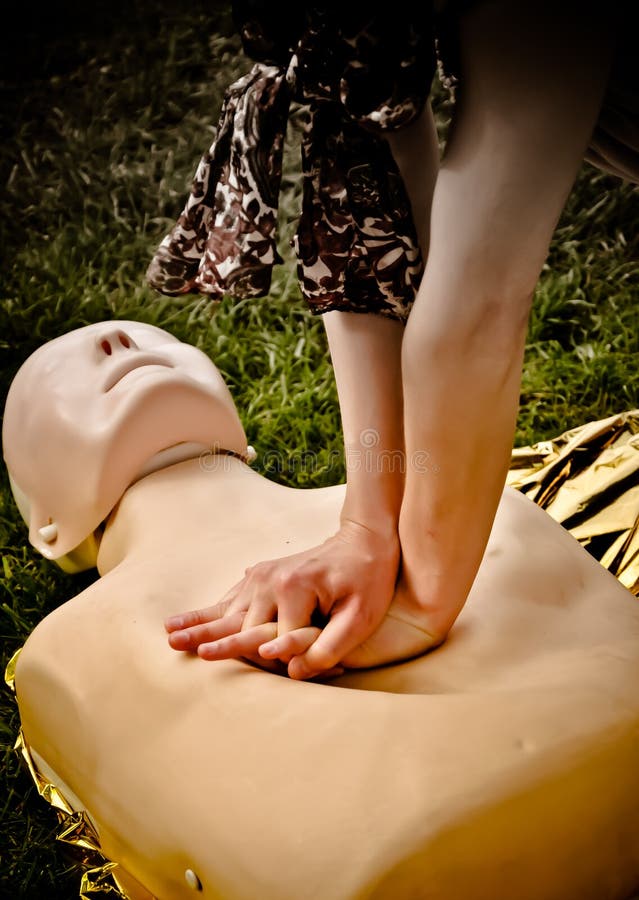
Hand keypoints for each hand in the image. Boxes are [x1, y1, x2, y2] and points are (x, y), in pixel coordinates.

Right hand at [166, 564, 443, 673]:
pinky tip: (176, 622)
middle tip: (173, 652)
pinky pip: (227, 601)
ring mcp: (258, 577)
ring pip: (225, 613)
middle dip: (218, 646)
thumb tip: (294, 672)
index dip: (286, 661)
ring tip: (168, 639)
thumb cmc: (367, 580)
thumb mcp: (361, 617)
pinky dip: (202, 613)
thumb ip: (330, 646)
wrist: (362, 540)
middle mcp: (268, 581)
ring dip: (197, 627)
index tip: (293, 668)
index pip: (276, 642)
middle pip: (241, 628)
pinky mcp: (256, 577)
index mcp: (293, 589)